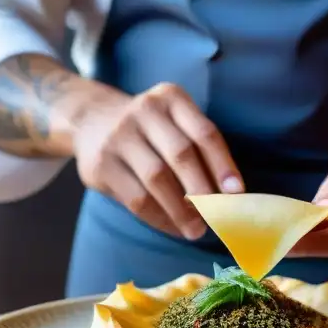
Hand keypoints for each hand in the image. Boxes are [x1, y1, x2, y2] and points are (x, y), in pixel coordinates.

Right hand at [65, 81, 243, 238]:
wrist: (90, 120)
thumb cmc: (149, 130)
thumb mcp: (174, 122)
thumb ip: (199, 150)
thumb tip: (230, 195)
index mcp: (171, 98)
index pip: (204, 132)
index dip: (223, 165)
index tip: (236, 193)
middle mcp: (144, 111)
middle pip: (181, 154)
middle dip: (203, 190)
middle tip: (217, 217)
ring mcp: (118, 136)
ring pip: (157, 178)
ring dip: (181, 210)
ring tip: (196, 229)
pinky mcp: (100, 164)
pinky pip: (136, 198)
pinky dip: (159, 218)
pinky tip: (173, 226)